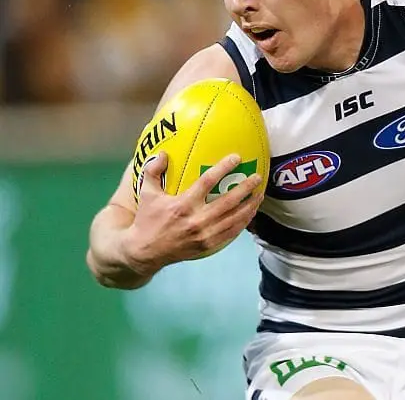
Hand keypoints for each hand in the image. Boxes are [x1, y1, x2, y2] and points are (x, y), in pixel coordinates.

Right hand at [123, 152, 263, 274]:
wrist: (143, 252)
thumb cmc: (147, 220)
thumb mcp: (146, 194)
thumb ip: (153, 171)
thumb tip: (163, 153)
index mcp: (182, 205)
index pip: (207, 182)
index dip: (223, 168)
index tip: (237, 157)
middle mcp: (196, 220)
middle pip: (228, 201)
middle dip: (246, 188)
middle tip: (258, 177)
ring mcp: (204, 235)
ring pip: (234, 218)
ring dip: (250, 206)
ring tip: (260, 194)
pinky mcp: (207, 245)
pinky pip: (231, 233)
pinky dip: (243, 222)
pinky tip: (250, 213)